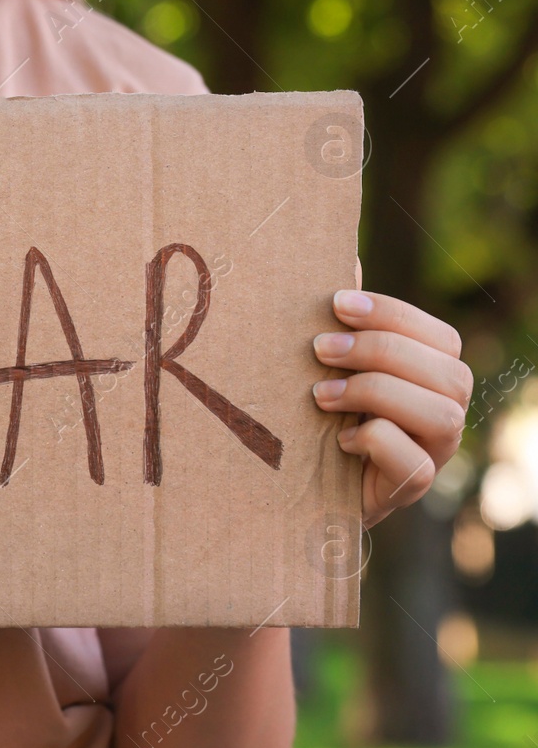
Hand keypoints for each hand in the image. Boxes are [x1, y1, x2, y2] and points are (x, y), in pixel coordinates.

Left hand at [312, 289, 470, 526]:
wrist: (300, 485)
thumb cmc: (319, 411)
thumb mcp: (329, 364)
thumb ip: (343, 321)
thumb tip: (344, 259)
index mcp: (432, 375)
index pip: (438, 335)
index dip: (392, 314)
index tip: (335, 304)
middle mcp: (445, 412)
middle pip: (447, 371)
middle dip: (381, 351)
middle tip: (319, 350)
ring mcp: (434, 452)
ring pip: (442, 414)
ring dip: (377, 394)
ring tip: (321, 396)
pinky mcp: (411, 488)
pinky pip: (415, 464)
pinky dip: (376, 443)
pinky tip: (338, 439)